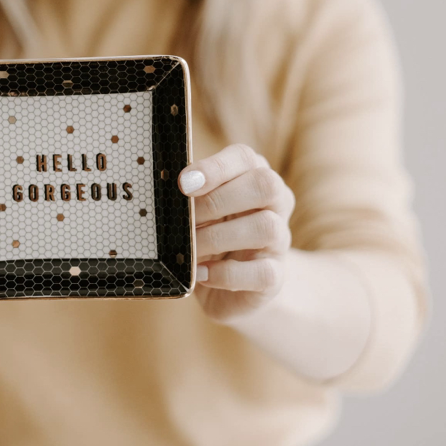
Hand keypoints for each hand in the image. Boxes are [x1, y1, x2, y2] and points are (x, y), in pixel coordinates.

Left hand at [178, 144, 295, 324]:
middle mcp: (276, 204)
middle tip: (186, 219)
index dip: (215, 168)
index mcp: (254, 177)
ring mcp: (281, 240)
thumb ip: (190, 196)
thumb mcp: (200, 210)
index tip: (183, 183)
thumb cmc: (209, 234)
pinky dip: (225, 274)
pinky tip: (201, 273)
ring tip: (190, 249)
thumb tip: (165, 193)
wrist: (230, 288)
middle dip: (217, 201)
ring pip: (266, 227)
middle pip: (265, 185)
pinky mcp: (276, 276)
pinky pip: (263, 273)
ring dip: (218, 238)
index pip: (245, 158)